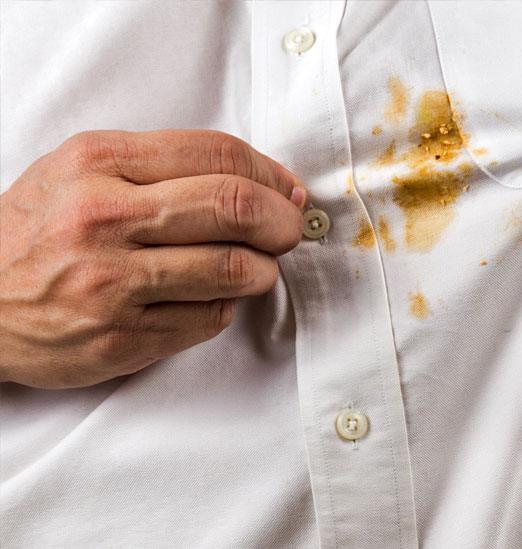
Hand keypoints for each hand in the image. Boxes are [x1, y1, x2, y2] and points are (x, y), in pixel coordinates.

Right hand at [0, 130, 305, 388]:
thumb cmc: (35, 231)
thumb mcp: (79, 169)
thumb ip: (165, 165)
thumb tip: (265, 180)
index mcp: (96, 163)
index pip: (218, 155)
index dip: (270, 173)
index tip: (286, 190)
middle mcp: (103, 219)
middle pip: (235, 209)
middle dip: (283, 221)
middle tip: (289, 231)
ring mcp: (111, 285)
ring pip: (235, 270)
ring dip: (264, 270)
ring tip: (255, 267)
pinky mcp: (120, 339)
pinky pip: (210, 319)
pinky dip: (226, 306)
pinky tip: (210, 298)